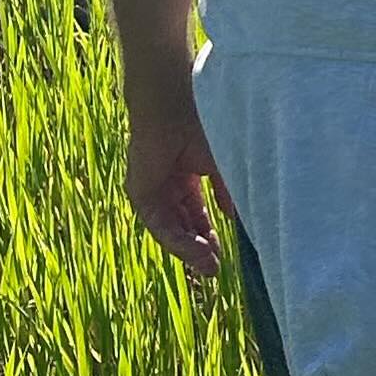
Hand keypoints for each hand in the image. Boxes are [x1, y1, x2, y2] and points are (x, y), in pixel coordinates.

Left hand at [126, 104, 225, 287]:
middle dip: (201, 246)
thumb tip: (234, 217)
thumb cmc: (205, 125)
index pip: (197, 211)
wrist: (176, 105)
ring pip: (172, 227)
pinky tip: (196, 250)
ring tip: (209, 267)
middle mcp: (168, 183)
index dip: (211, 232)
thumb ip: (228, 191)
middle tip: (216, 269)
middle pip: (184, 224)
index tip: (225, 254)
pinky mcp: (141, 192)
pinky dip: (177, 238)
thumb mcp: (223, 165)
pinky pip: (159, 223)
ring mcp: (153, 188)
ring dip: (190, 248)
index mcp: (187, 172)